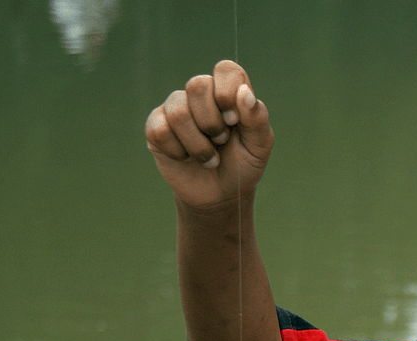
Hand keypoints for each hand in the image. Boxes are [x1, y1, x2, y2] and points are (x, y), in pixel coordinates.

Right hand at [145, 60, 272, 211]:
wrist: (220, 195)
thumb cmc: (242, 165)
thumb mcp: (259, 145)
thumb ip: (257, 118)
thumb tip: (244, 92)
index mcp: (228, 93)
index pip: (226, 70)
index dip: (228, 92)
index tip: (234, 121)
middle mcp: (201, 95)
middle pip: (197, 85)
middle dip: (212, 122)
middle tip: (221, 141)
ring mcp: (176, 109)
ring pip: (178, 111)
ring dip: (198, 144)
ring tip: (209, 158)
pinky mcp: (156, 127)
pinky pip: (160, 130)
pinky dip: (179, 152)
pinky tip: (186, 158)